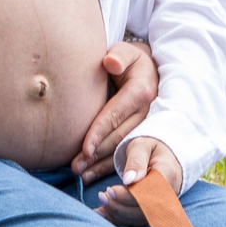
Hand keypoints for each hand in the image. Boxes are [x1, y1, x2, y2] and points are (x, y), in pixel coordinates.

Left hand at [72, 39, 157, 178]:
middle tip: (76, 166)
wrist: (149, 70)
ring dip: (102, 164)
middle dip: (97, 153)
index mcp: (141, 91)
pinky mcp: (144, 134)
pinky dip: (109, 165)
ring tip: (81, 174)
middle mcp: (148, 111)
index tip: (84, 148)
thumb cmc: (129, 60)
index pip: (116, 114)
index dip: (99, 132)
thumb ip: (119, 55)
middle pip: (120, 136)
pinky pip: (126, 152)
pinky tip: (93, 174)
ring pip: (124, 147)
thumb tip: (110, 62)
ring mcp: (148, 125)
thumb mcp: (127, 52)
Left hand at [98, 136, 181, 226]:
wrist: (165, 158)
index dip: (128, 196)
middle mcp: (167, 195)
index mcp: (167, 175)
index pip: (149, 192)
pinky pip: (134, 220)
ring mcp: (161, 206)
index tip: (110, 190)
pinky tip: (101, 214)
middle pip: (143, 209)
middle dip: (119, 206)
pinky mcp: (151, 212)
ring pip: (138, 218)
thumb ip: (136, 161)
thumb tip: (128, 180)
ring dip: (116, 213)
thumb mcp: (142, 145)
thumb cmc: (151, 148)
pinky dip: (116, 219)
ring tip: (101, 201)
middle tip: (102, 196)